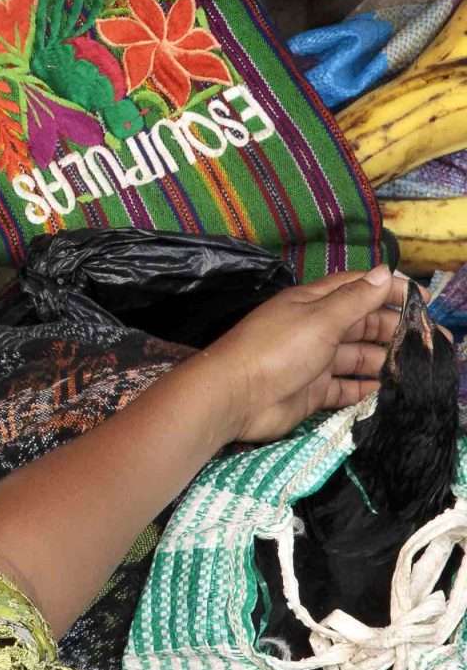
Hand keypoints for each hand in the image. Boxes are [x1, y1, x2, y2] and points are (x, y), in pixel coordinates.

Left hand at [196, 270, 407, 445]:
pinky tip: (393, 393)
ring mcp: (313, 361)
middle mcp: (314, 329)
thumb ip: (354, 300)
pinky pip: (347, 388)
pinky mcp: (313, 391)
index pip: (356, 289)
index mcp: (312, 303)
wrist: (235, 397)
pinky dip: (368, 389)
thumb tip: (384, 272)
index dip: (388, 290)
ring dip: (386, 362)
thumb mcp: (319, 319)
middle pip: (361, 325)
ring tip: (422, 370)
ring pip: (358, 357)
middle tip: (434, 344)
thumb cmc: (276, 350)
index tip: (423, 300)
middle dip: (395, 331)